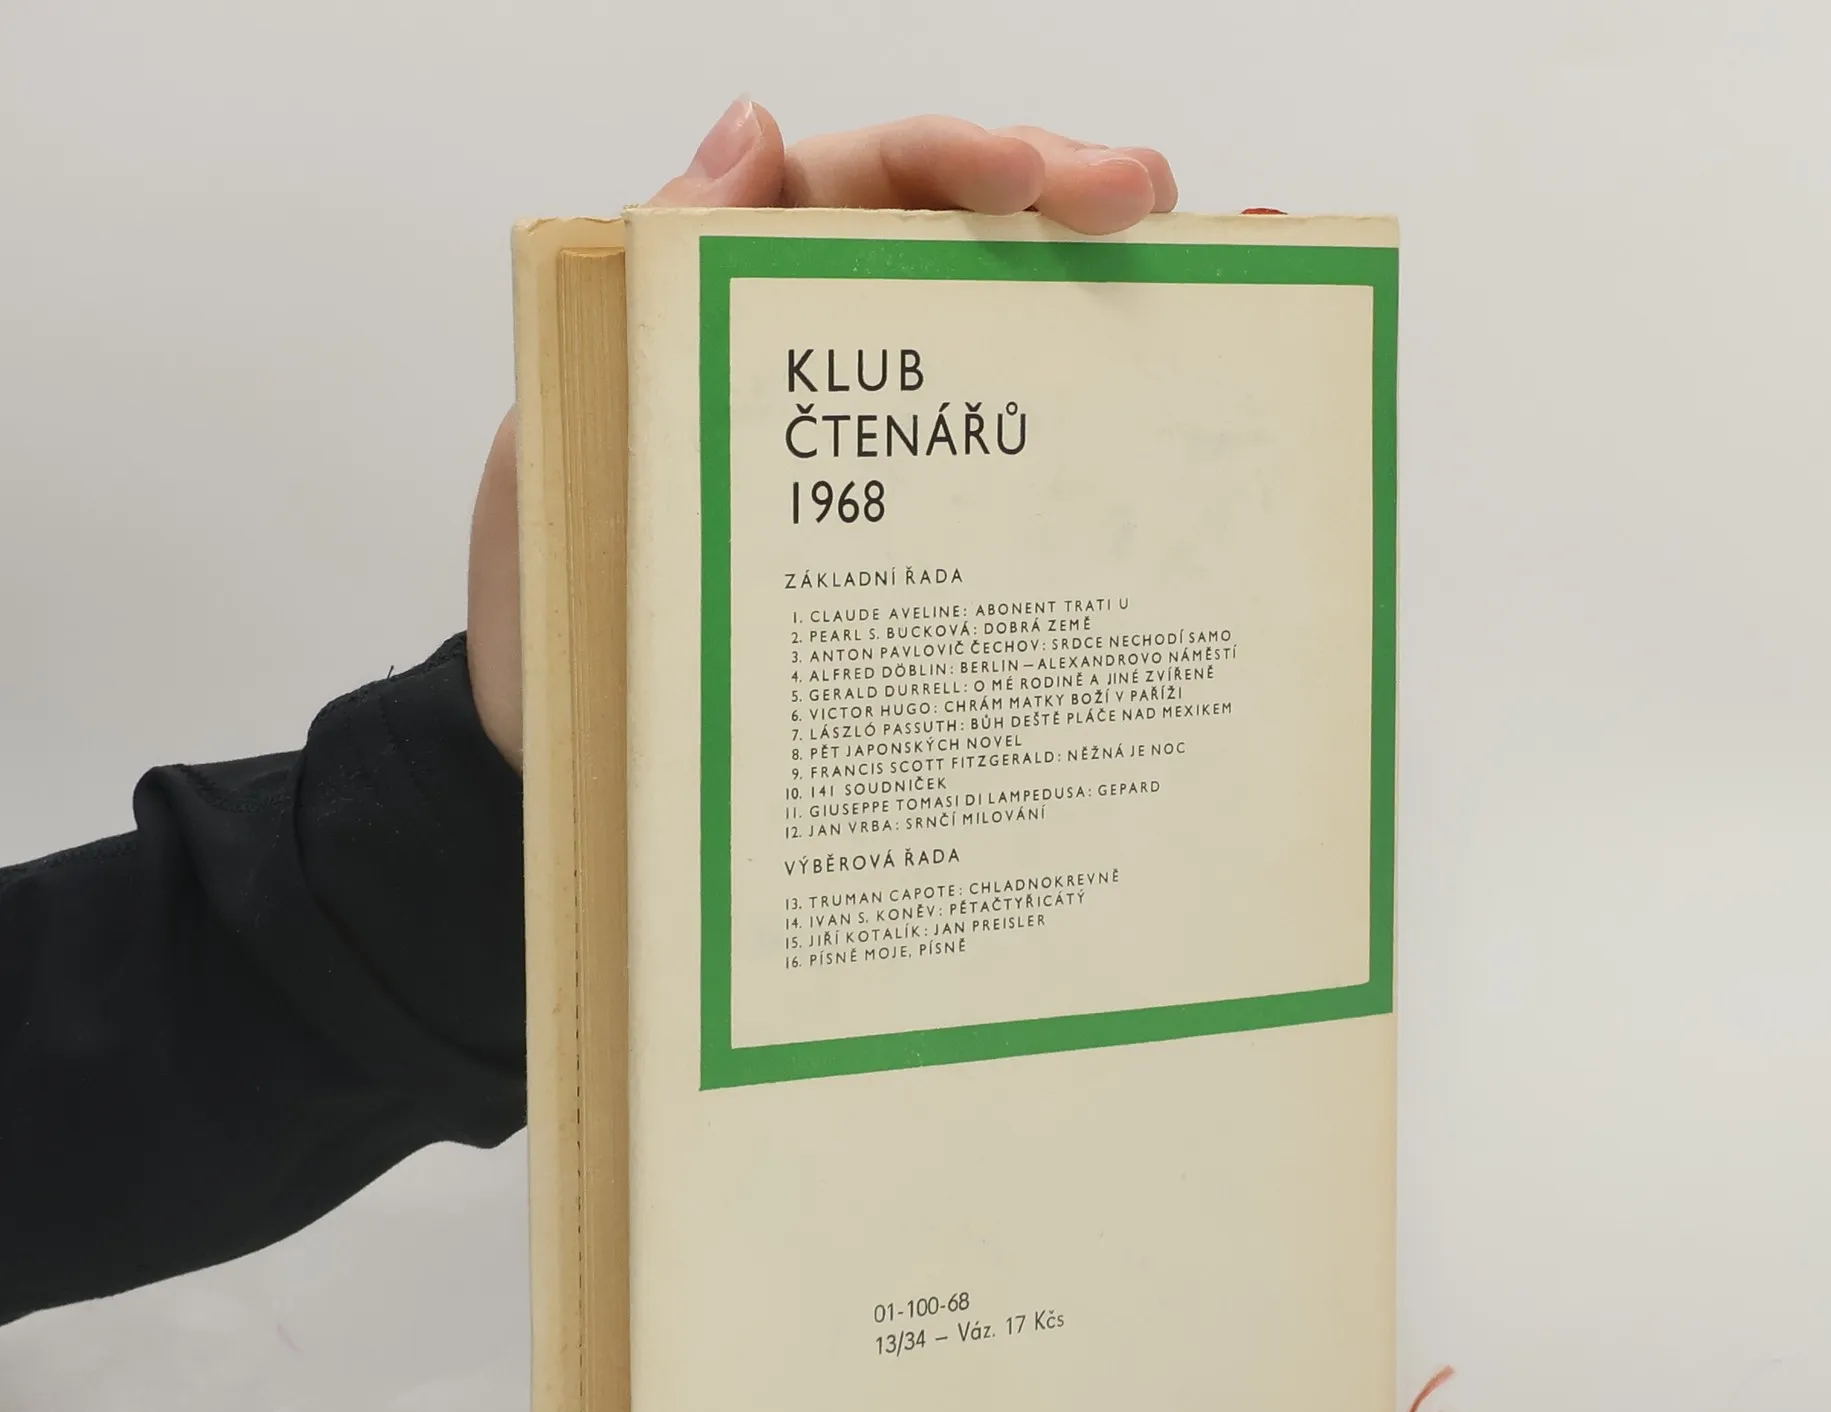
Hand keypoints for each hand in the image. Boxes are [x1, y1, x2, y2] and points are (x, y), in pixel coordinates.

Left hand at [465, 102, 1177, 768]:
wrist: (565, 771)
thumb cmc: (550, 618)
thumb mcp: (566, 441)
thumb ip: (645, 292)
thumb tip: (749, 133)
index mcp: (724, 313)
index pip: (851, 187)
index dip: (949, 159)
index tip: (1030, 177)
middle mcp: (813, 369)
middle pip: (951, 242)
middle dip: (1056, 196)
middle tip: (1146, 199)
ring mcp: (871, 461)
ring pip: (994, 339)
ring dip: (1094, 293)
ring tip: (1193, 268)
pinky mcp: (907, 552)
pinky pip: (996, 471)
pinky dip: (1082, 429)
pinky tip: (1163, 401)